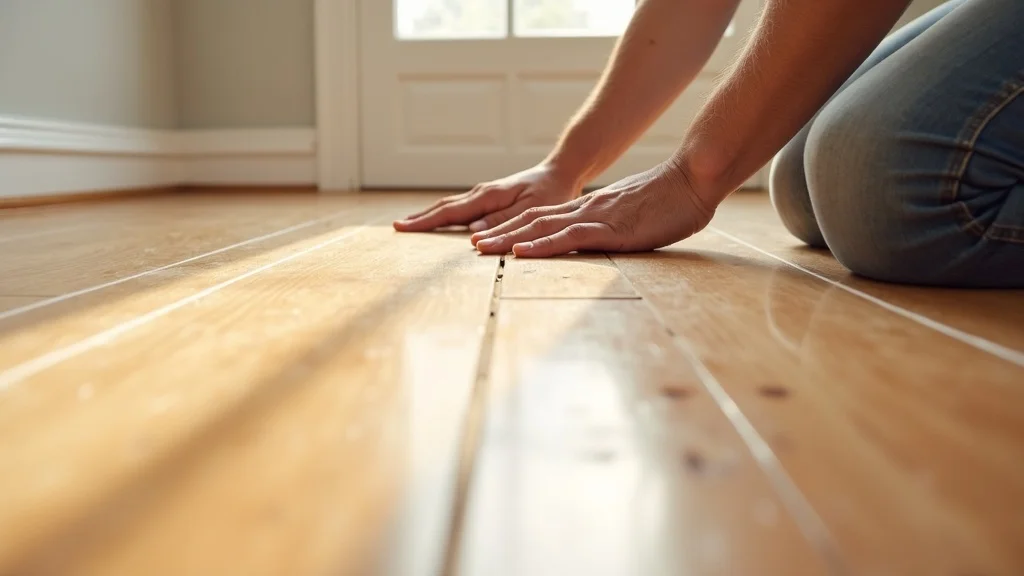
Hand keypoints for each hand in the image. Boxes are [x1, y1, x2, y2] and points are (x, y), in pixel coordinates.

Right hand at [393, 163, 582, 232]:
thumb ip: (503, 221)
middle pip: (444, 207)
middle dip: (420, 218)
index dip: (425, 221)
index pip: (450, 212)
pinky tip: (439, 221)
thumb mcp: (532, 210)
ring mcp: (484, 195)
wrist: (561, 172)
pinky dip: (445, 214)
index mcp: (488, 196)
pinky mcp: (490, 199)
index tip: (402, 227)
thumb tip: (472, 232)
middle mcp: (482, 193)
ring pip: (451, 206)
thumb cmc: (551, 193)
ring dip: (430, 216)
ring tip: (411, 225)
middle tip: (396, 228)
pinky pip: (461, 208)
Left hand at [471, 160, 715, 257]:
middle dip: (501, 233)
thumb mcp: (637, 215)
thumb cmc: (673, 200)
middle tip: (473, 245)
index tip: (493, 237)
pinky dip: (540, 246)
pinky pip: (568, 239)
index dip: (516, 227)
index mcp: (592, 209)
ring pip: (542, 228)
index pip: (545, 218)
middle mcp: (587, 211)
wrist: (693, 178)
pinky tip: (519, 253)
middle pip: (534, 222)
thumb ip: (619, 225)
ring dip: (509, 239)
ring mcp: (596, 218)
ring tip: (482, 249)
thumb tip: (612, 235)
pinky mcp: (609, 229)